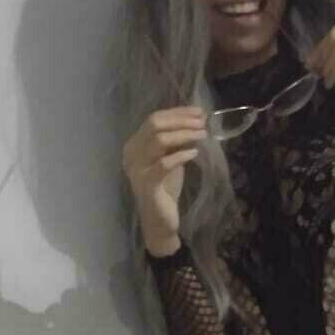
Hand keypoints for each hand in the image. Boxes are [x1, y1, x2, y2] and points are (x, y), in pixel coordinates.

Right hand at [121, 105, 208, 246]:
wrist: (160, 222)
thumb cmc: (165, 189)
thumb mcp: (171, 160)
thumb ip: (176, 142)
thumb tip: (196, 121)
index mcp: (134, 145)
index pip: (154, 119)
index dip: (177, 112)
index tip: (199, 111)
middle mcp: (131, 154)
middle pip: (155, 125)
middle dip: (181, 120)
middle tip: (203, 122)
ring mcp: (137, 169)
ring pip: (159, 141)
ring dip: (184, 134)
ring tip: (202, 134)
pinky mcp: (147, 185)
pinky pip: (164, 163)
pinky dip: (181, 155)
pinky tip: (195, 153)